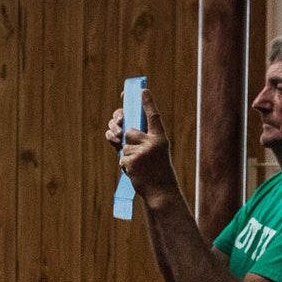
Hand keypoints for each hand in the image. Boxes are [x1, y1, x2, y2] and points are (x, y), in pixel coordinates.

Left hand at [112, 88, 181, 203]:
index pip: (153, 117)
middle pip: (129, 131)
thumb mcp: (154, 153)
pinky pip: (121, 157)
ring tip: (140, 165)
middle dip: (125, 137)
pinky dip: (125, 165)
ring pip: (124, 145)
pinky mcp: (132, 161)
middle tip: (131, 143)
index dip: (148, 103)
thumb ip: (140, 140)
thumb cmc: (157, 171)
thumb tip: (120, 129)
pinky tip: (136, 171)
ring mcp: (143, 152)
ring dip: (126, 155)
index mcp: (161, 139)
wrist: (161, 191)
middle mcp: (153, 143)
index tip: (143, 90)